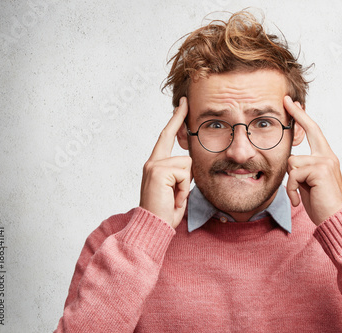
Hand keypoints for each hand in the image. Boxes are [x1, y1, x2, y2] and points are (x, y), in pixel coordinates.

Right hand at [139, 97, 191, 227]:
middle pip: (175, 143)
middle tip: (183, 113)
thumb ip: (181, 174)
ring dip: (186, 184)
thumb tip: (190, 165)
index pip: (166, 137)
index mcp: (155, 164)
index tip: (182, 105)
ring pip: (186, 164)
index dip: (175, 120)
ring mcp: (153, 165)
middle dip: (179, 130)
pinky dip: (184, 188)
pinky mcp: (158, 170)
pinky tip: (173, 197)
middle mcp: (152, 161)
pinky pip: (185, 173)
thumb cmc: (165, 211)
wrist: (153, 226)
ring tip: (175, 197)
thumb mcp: (176, 189)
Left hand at [284, 96, 341, 224]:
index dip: (303, 117)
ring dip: (290, 181)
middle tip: (287, 100)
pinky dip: (291, 189)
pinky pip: (293, 174)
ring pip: (292, 160)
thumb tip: (289, 160)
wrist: (334, 220)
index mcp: (326, 158)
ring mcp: (326, 162)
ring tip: (298, 195)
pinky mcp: (321, 170)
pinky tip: (298, 200)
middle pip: (310, 130)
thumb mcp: (308, 183)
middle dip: (298, 114)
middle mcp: (328, 156)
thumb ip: (301, 168)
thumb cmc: (321, 205)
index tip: (293, 104)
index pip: (313, 132)